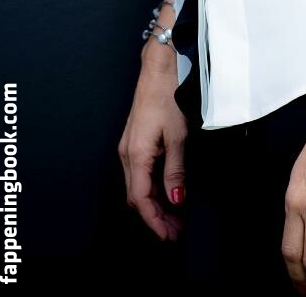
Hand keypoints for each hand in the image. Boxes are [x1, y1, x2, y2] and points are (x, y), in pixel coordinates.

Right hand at [117, 50, 187, 241]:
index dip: (154, 221)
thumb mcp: (178, 135)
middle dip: (155, 217)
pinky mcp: (134, 141)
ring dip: (154, 204)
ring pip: (137, 186)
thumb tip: (176, 198)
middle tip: (176, 231)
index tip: (168, 235)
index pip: (141, 200)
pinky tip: (165, 192)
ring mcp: (128, 148)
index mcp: (136, 155)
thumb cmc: (167, 96)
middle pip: (137, 197)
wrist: (159, 69)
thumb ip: (175, 170)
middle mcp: (127, 154)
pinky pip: (139, 173)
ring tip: (174, 217)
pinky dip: (151, 188)